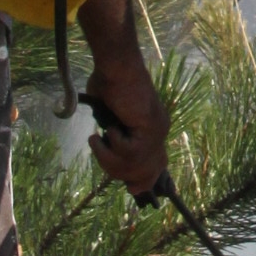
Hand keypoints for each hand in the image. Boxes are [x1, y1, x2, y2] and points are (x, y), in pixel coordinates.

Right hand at [86, 37, 169, 199]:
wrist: (116, 65)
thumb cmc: (109, 82)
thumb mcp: (108, 115)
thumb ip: (110, 134)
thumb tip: (104, 147)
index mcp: (153, 128)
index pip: (157, 166)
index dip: (144, 181)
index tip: (132, 189)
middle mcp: (160, 131)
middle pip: (145, 173)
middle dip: (119, 172)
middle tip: (98, 149)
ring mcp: (157, 130)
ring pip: (133, 167)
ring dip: (107, 158)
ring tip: (95, 139)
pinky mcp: (150, 128)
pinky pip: (129, 155)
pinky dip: (111, 147)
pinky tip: (105, 130)